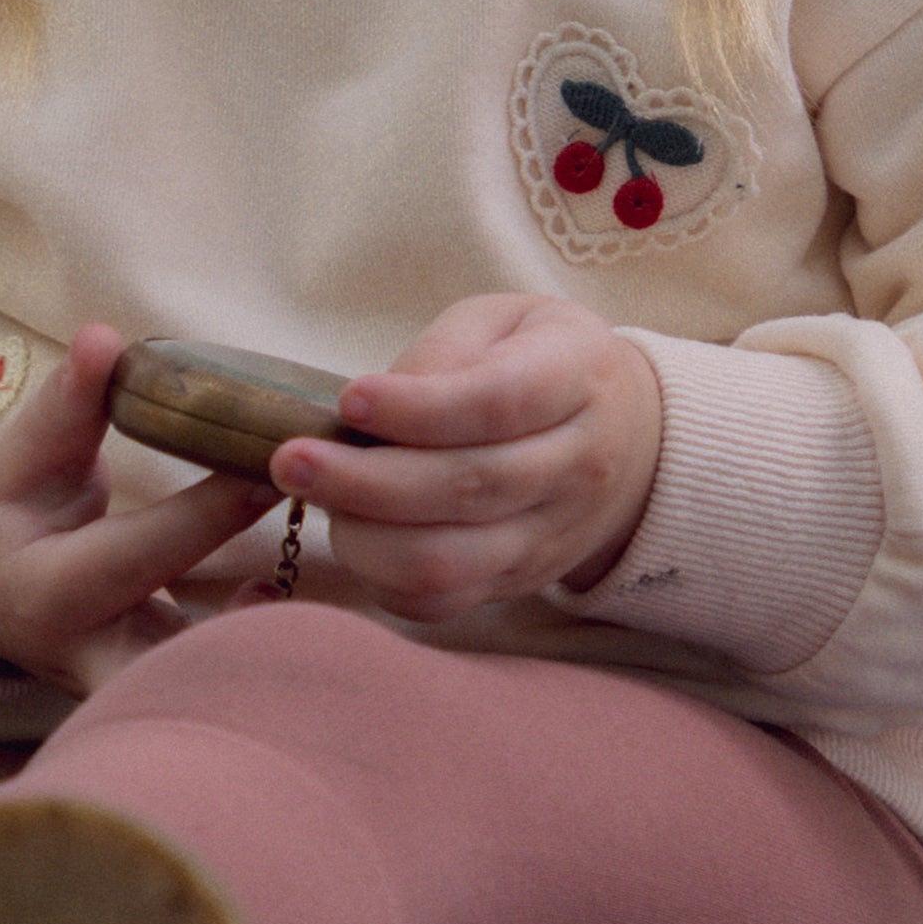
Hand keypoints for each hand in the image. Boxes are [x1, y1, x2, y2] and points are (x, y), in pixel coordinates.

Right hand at [0, 325, 271, 689]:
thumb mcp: (7, 458)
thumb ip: (64, 407)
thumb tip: (103, 339)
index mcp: (52, 593)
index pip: (147, 552)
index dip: (215, 511)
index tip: (274, 465)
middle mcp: (89, 652)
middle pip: (179, 661)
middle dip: (247, 631)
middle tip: (305, 568)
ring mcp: (118, 679)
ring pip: (197, 689)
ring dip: (257, 652)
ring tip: (310, 597)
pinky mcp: (143, 681)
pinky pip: (203, 679)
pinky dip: (248, 647)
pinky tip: (271, 595)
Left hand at [273, 292, 662, 617]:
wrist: (629, 443)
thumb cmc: (543, 363)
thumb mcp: (507, 321)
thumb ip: (446, 349)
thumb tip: (380, 404)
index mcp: (579, 379)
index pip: (500, 404)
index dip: (418, 409)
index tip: (349, 400)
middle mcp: (576, 466)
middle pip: (468, 489)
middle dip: (366, 481)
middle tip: (293, 459)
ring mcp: (549, 536)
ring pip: (449, 560)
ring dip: (365, 537)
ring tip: (316, 496)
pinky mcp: (518, 582)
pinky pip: (442, 602)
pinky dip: (382, 579)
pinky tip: (354, 534)